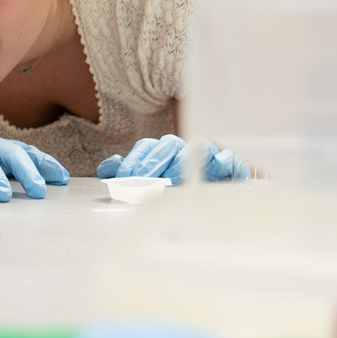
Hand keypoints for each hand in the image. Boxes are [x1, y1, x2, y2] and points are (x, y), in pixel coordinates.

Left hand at [95, 134, 249, 182]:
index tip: (126, 178)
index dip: (135, 162)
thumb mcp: (146, 179)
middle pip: (169, 148)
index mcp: (161, 149)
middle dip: (156, 165)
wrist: (212, 189)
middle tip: (147, 182)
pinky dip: (225, 162)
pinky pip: (228, 158)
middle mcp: (182, 147)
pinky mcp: (229, 163)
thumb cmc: (175, 184)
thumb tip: (107, 168)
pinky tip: (219, 167)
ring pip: (197, 149)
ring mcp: (206, 153)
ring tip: (175, 177)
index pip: (145, 148)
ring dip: (186, 162)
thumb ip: (125, 172)